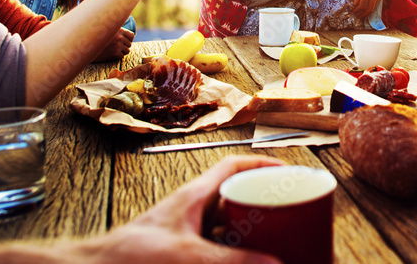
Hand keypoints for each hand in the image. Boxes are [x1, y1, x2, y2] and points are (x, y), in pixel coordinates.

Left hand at [73, 155, 282, 263]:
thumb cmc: (127, 256)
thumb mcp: (187, 256)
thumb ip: (231, 261)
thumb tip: (273, 262)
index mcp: (194, 197)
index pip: (233, 166)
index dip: (262, 164)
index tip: (288, 172)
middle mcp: (192, 211)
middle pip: (236, 196)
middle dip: (263, 203)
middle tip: (289, 214)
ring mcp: (187, 232)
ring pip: (227, 225)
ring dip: (250, 232)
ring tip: (275, 244)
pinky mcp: (182, 252)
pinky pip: (217, 248)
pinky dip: (234, 254)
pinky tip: (245, 263)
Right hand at [93, 25, 133, 60]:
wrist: (88, 48)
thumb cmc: (98, 38)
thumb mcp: (109, 30)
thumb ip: (118, 30)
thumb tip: (130, 33)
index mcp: (119, 30)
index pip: (131, 36)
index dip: (128, 39)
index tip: (124, 41)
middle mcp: (120, 38)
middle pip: (129, 44)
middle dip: (124, 46)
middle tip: (115, 46)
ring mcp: (118, 46)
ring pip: (127, 51)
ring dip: (121, 51)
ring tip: (112, 50)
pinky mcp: (116, 54)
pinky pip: (121, 56)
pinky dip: (117, 56)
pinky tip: (110, 54)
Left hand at [351, 0, 384, 18]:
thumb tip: (356, 3)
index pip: (362, 5)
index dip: (357, 10)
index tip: (353, 12)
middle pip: (369, 9)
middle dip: (363, 14)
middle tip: (357, 16)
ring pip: (374, 7)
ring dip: (368, 11)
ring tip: (362, 13)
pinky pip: (377, 2)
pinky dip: (372, 6)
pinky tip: (368, 6)